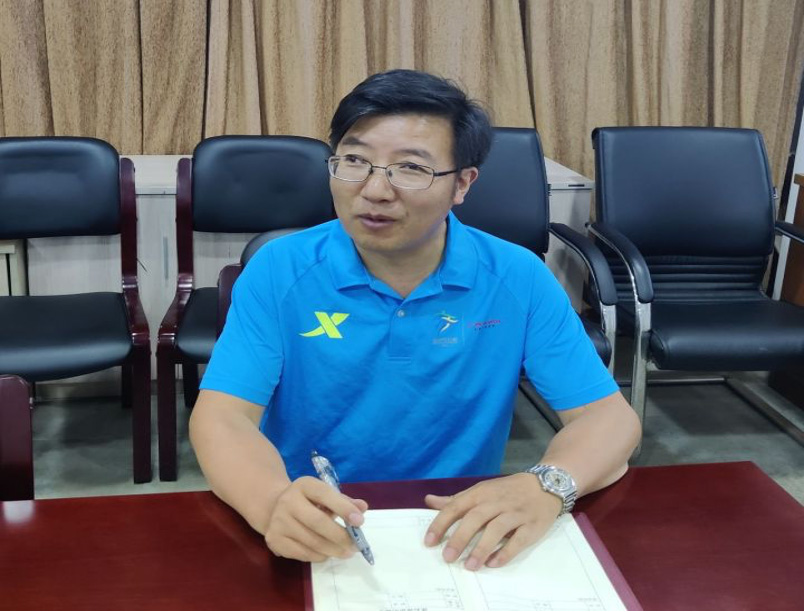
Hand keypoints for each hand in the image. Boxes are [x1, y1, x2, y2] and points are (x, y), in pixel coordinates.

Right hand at [263, 476, 368, 561]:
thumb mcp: (325, 495)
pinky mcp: (274, 540)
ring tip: (346, 552)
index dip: (344, 508)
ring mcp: (278, 521)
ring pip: (312, 541)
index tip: (360, 521)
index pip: (325, 494)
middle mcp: (288, 501)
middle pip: (318, 522)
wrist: (275, 508)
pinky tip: (328, 554)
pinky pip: (302, 553)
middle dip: (340, 536)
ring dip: (333, 550)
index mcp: (304, 485)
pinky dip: (319, 556)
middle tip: (356, 546)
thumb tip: (362, 507)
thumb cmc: (309, 502)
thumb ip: (344, 501)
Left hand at [424, 473, 560, 569]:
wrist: (546, 485)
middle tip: (447, 557)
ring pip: (497, 529)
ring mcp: (515, 513)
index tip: (429, 542)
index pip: (457, 506)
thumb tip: (429, 501)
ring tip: (469, 566)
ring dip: (481, 548)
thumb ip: (455, 499)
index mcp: (481, 492)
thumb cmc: (507, 491)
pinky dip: (506, 552)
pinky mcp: (532, 525)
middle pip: (475, 518)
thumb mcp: (481, 490)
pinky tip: (493, 563)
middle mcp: (497, 501)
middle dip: (460, 538)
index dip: (441, 523)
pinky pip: (518, 540)